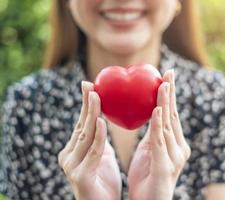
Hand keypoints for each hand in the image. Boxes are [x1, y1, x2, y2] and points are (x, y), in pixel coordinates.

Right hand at [58, 81, 121, 199]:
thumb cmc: (103, 182)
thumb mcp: (102, 156)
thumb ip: (99, 140)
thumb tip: (103, 120)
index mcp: (74, 150)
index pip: (82, 123)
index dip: (86, 104)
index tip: (90, 85)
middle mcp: (69, 156)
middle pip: (81, 126)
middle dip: (87, 104)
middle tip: (91, 84)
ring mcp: (73, 166)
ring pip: (85, 136)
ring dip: (92, 115)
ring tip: (97, 97)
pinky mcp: (81, 176)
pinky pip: (93, 152)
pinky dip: (98, 137)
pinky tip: (102, 122)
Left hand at [127, 70, 190, 199]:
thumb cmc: (147, 179)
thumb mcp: (149, 151)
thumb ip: (152, 134)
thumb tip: (149, 114)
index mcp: (174, 144)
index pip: (171, 115)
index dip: (169, 95)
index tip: (166, 76)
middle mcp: (178, 149)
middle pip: (173, 116)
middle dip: (170, 93)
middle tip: (168, 73)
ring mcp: (174, 159)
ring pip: (168, 126)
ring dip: (165, 104)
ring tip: (162, 85)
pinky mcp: (165, 169)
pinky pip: (159, 144)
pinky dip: (158, 126)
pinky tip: (156, 110)